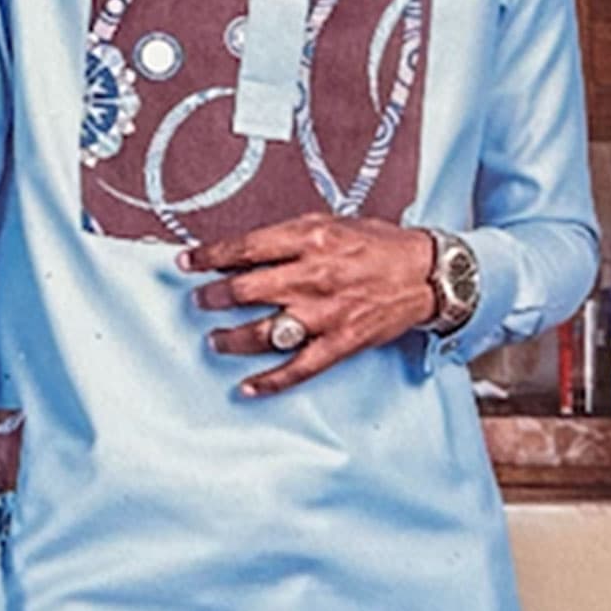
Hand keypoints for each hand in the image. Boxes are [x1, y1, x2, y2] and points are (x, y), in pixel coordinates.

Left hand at [180, 215, 438, 397]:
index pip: (244, 248)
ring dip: (229, 338)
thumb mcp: (331, 223)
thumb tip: (243, 251)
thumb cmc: (378, 245)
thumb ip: (288, 237)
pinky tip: (247, 387)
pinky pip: (296, 369)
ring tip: (215, 339)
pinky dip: (268, 382)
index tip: (186, 263)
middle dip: (212, 298)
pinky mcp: (339, 344)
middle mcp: (313, 277)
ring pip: (261, 333)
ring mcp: (325, 314)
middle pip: (244, 291)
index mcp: (309, 240)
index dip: (208, 257)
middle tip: (200, 301)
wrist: (424, 273)